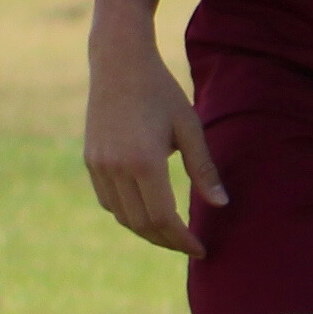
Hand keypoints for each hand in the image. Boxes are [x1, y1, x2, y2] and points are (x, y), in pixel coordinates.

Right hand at [81, 33, 226, 258]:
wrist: (119, 64)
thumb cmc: (162, 93)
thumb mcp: (190, 128)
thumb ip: (204, 169)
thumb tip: (221, 205)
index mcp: (144, 162)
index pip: (163, 218)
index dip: (182, 240)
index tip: (200, 249)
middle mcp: (116, 168)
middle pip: (142, 223)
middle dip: (167, 240)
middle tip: (188, 245)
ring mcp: (99, 165)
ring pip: (122, 216)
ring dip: (146, 231)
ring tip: (171, 234)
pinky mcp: (90, 160)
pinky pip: (108, 201)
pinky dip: (127, 214)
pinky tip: (146, 213)